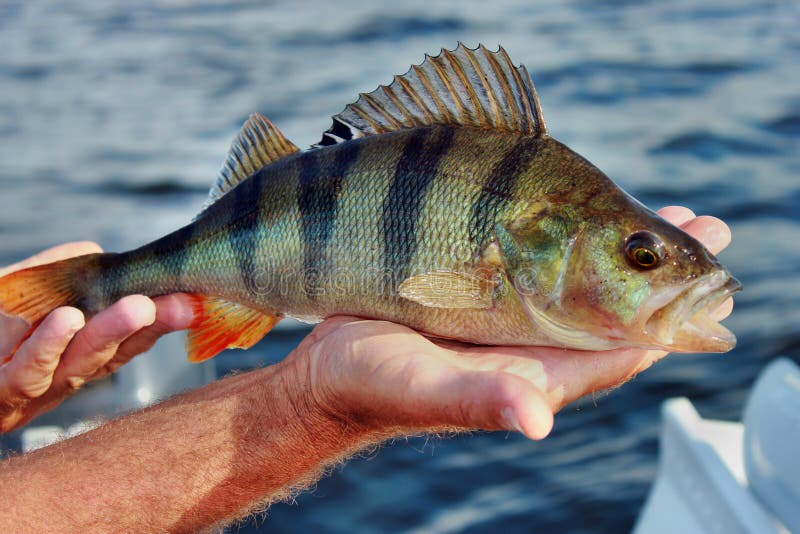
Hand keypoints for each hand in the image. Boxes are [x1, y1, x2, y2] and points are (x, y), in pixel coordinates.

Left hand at [0, 242, 194, 432]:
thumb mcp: (21, 293)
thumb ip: (60, 273)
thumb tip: (96, 252)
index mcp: (77, 356)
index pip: (130, 340)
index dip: (162, 321)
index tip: (192, 300)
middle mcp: (61, 376)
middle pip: (109, 353)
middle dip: (141, 327)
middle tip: (172, 304)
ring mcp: (28, 388)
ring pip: (72, 364)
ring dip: (104, 335)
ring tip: (133, 307)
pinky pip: (22, 371)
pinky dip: (44, 345)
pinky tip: (65, 320)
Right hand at [287, 206, 733, 439]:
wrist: (326, 370)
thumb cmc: (371, 386)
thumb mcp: (423, 390)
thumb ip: (481, 401)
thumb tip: (538, 419)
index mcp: (533, 370)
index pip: (621, 345)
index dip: (669, 316)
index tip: (713, 275)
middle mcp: (529, 343)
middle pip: (615, 305)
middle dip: (659, 270)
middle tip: (707, 225)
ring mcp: (507, 317)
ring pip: (582, 280)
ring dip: (622, 248)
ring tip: (662, 214)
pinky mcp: (480, 293)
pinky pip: (540, 264)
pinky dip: (569, 238)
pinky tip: (578, 216)